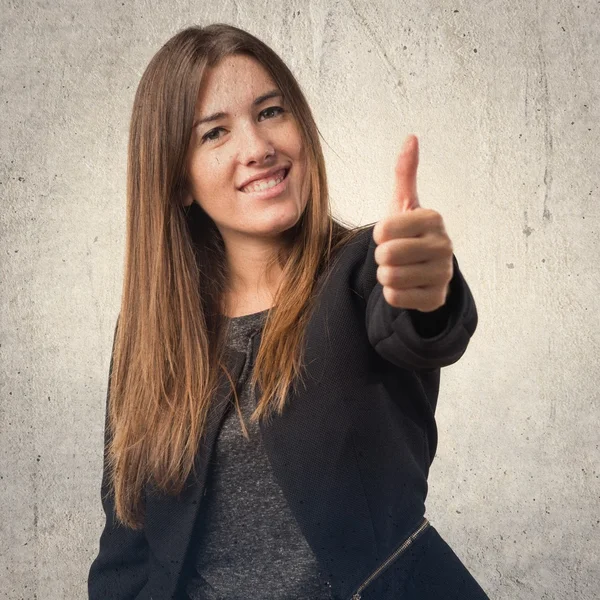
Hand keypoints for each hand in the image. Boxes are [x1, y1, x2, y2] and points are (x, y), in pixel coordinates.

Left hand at [372, 135, 453, 312]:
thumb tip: (411, 137)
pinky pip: (395, 298)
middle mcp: (444, 246)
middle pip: (386, 255)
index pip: (383, 230)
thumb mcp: (405, 203)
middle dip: (381, 257)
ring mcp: (443, 274)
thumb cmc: (410, 233)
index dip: (379, 234)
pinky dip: (393, 294)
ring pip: (389, 278)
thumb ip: (405, 173)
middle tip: (394, 255)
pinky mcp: (436, 299)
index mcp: (434, 218)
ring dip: (386, 275)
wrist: (426, 269)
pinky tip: (406, 286)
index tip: (391, 234)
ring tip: (400, 269)